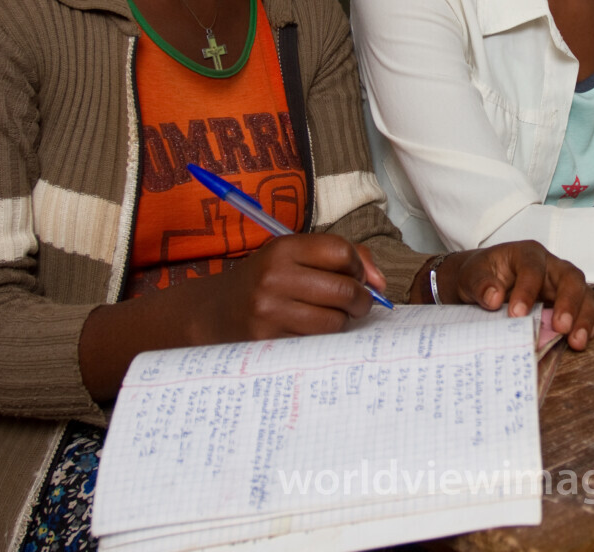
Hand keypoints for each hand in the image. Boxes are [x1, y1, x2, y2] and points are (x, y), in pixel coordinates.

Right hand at [199, 234, 385, 342]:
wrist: (214, 314)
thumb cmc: (265, 282)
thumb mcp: (294, 257)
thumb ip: (343, 258)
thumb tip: (379, 283)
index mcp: (283, 249)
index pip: (341, 252)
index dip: (358, 267)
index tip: (355, 276)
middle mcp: (274, 278)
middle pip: (344, 290)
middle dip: (361, 299)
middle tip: (355, 304)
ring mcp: (269, 312)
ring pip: (335, 321)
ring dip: (342, 322)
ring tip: (329, 317)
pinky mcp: (268, 343)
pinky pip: (318, 344)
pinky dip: (323, 340)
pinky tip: (310, 332)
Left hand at [428, 242, 593, 349]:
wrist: (487, 283)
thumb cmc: (482, 276)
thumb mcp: (472, 276)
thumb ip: (480, 284)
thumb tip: (493, 298)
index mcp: (527, 254)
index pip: (533, 268)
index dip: (527, 290)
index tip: (516, 315)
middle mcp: (552, 266)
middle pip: (570, 277)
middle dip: (568, 303)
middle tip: (560, 328)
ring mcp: (565, 283)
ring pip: (586, 293)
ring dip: (585, 317)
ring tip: (577, 341)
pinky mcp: (573, 301)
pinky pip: (593, 307)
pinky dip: (593, 322)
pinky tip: (586, 338)